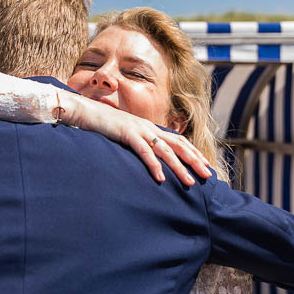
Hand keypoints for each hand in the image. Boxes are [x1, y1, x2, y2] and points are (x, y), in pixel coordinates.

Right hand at [62, 95, 211, 185]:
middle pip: (178, 145)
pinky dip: (153, 164)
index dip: (193, 151)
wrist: (86, 111)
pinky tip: (160, 178)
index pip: (178, 140)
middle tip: (207, 175)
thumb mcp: (126, 135)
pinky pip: (143, 151)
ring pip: (165, 150)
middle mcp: (149, 128)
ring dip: (178, 167)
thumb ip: (138, 143)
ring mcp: (139, 130)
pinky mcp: (126, 133)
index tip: (206, 164)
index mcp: (150, 128)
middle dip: (194, 160)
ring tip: (189, 181)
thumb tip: (150, 157)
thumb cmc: (105, 125)